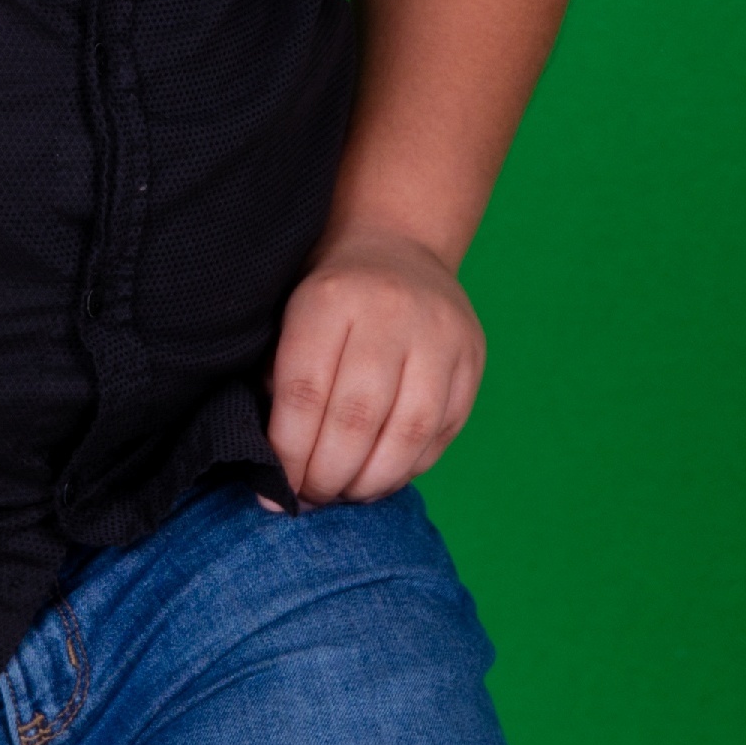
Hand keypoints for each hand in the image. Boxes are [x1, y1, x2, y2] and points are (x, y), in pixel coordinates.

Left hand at [265, 227, 484, 508]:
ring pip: (408, 432)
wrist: (396, 245)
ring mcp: (441, 335)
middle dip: (328, 475)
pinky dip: (409, 468)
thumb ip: (275, 380)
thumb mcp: (288, 316)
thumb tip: (273, 469)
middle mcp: (392, 312)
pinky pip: (442, 432)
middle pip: (357, 418)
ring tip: (346, 494)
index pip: (305, 393)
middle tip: (309, 499)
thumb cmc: (329, 296)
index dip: (289, 453)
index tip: (276, 490)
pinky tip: (381, 477)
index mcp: (332, 298)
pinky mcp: (472, 359)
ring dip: (372, 481)